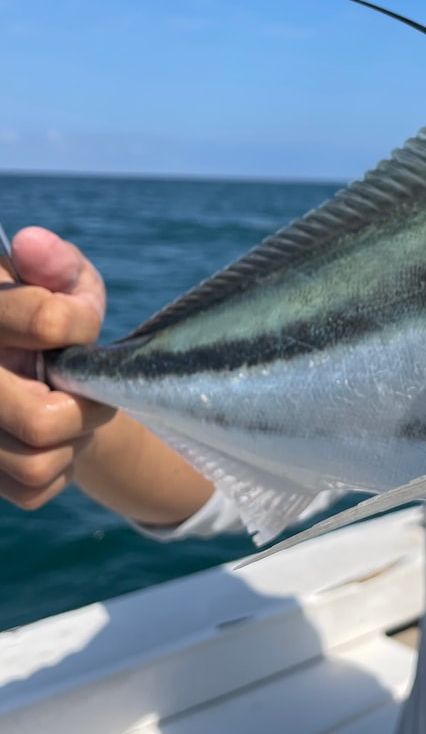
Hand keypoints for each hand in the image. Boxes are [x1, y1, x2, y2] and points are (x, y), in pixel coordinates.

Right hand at [0, 227, 115, 507]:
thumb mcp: (65, 282)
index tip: (76, 323)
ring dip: (72, 439)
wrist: (42, 375)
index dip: (79, 325)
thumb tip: (32, 243)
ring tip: (63, 408)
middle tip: (81, 384)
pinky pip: (34, 490)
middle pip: (46, 421)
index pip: (50, 324)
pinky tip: (47, 439)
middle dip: (86, 406)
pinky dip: (57, 470)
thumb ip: (57, 264)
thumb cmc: (55, 318)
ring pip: (40, 462)